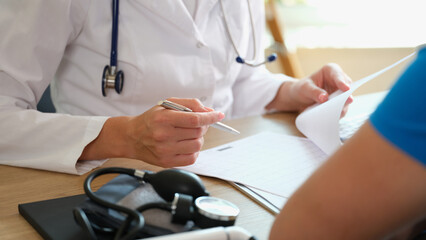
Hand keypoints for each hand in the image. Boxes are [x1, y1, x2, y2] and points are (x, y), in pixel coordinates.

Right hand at [80, 98, 224, 166]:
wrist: (132, 137)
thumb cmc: (151, 119)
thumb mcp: (167, 104)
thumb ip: (189, 104)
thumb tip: (209, 111)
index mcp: (163, 119)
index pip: (195, 119)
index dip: (210, 117)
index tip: (218, 115)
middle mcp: (163, 135)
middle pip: (198, 131)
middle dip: (203, 126)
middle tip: (197, 123)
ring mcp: (165, 151)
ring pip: (197, 145)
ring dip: (198, 138)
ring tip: (188, 134)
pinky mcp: (167, 162)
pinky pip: (192, 157)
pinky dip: (193, 150)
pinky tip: (185, 144)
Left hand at [267, 63, 352, 116]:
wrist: (300, 98)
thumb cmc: (302, 88)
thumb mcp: (305, 88)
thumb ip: (314, 92)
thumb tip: (325, 98)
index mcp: (330, 70)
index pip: (338, 75)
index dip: (342, 82)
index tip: (346, 89)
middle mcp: (339, 80)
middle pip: (347, 88)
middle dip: (346, 96)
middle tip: (346, 102)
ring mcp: (341, 92)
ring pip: (346, 100)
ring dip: (342, 106)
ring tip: (336, 113)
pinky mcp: (340, 103)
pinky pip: (342, 109)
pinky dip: (339, 113)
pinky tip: (334, 117)